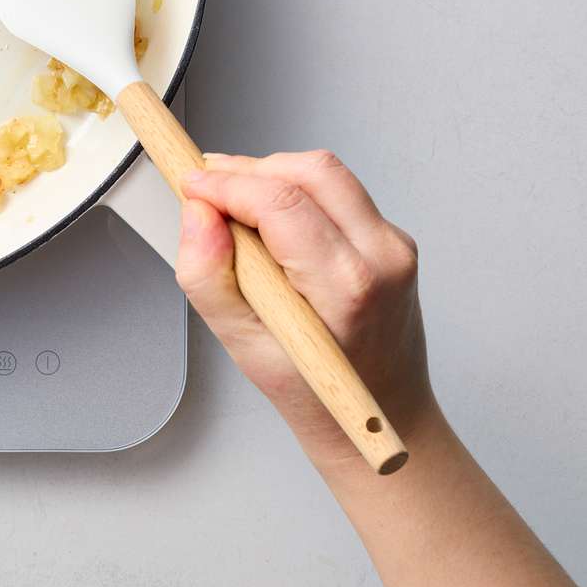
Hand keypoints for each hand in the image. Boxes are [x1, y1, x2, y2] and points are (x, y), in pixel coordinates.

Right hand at [177, 151, 437, 471]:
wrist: (383, 415)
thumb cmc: (316, 393)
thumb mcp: (242, 347)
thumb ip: (208, 278)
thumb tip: (196, 216)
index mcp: (346, 287)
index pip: (280, 200)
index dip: (225, 183)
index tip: (191, 184)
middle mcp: (382, 257)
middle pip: (310, 170)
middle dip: (250, 171)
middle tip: (209, 193)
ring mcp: (395, 245)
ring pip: (326, 173)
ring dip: (272, 178)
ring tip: (238, 213)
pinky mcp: (393, 239)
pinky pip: (337, 192)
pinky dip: (295, 194)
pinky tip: (273, 231)